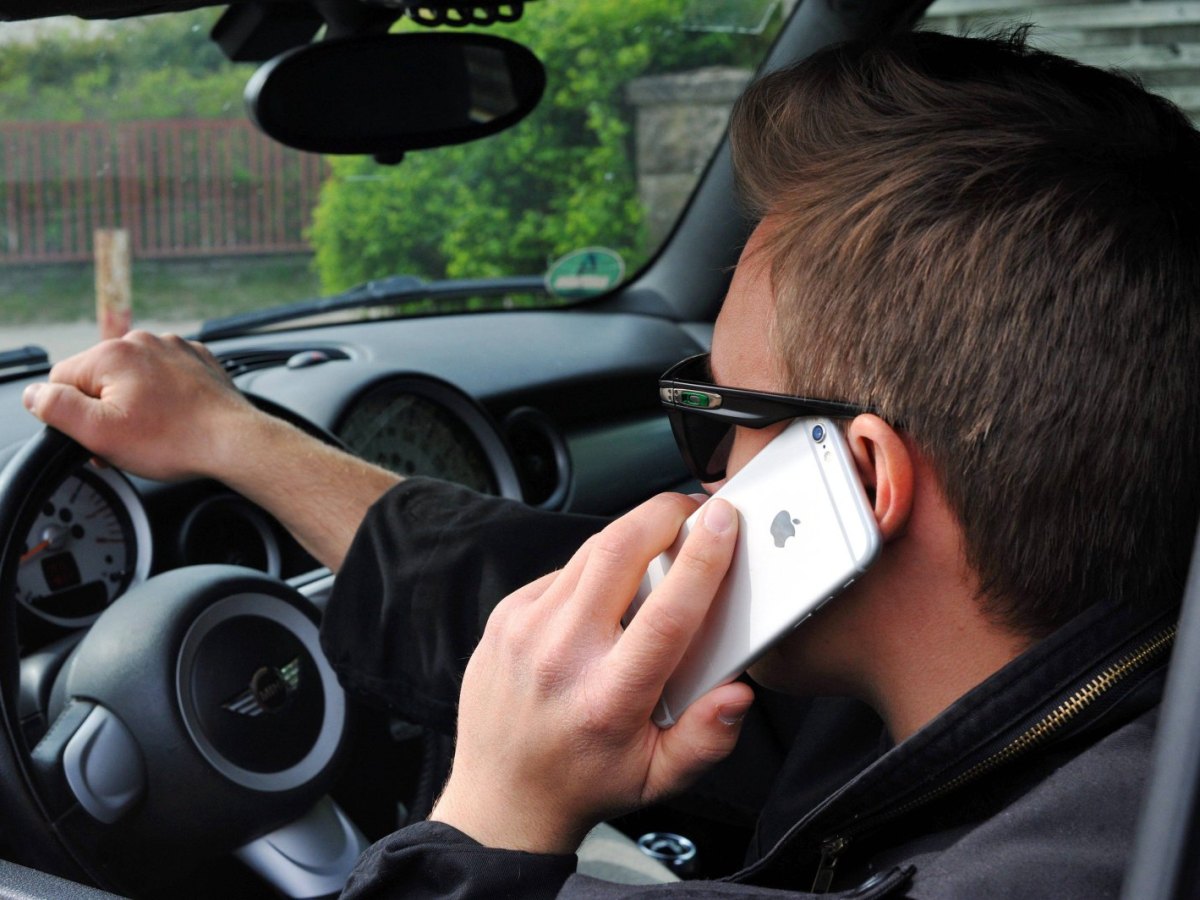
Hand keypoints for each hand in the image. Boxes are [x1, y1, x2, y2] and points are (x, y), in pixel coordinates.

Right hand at [22, 330, 264, 481]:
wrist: (236, 443)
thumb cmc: (176, 440)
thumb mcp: (100, 432)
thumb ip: (57, 408)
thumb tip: (34, 394)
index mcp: (112, 353)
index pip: (63, 381)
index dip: (75, 416)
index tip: (97, 436)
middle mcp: (143, 342)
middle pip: (100, 379)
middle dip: (107, 411)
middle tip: (128, 442)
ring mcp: (174, 349)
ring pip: (134, 379)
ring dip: (136, 405)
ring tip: (156, 433)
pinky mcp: (197, 362)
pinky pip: (165, 379)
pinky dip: (165, 399)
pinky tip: (176, 420)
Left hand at [430, 493, 754, 853]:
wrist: (501, 798)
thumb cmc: (585, 782)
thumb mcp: (659, 779)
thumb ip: (707, 738)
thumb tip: (737, 692)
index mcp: (608, 698)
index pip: (666, 613)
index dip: (702, 559)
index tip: (723, 521)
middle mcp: (562, 656)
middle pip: (619, 550)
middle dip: (663, 513)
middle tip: (693, 510)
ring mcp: (525, 630)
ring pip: (591, 550)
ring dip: (632, 533)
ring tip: (661, 541)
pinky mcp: (505, 615)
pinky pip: (563, 572)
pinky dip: (595, 568)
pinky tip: (610, 593)